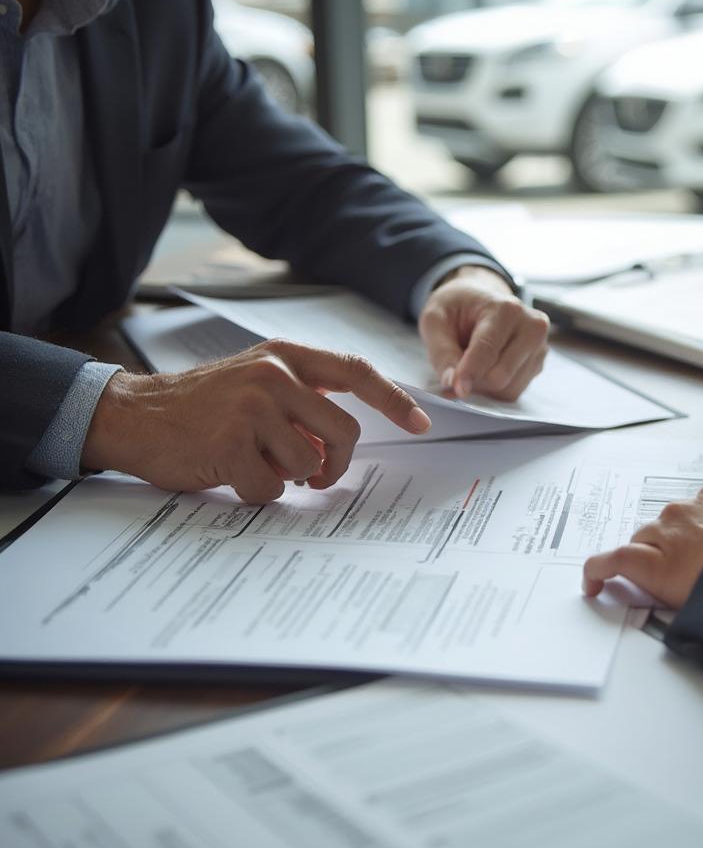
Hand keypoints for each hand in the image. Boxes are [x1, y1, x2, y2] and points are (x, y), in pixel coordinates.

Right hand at [81, 340, 430, 502]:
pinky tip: (230, 472)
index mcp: (284, 356)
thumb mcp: (256, 383)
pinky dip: (257, 492)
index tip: (421, 424)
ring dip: (287, 477)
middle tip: (318, 475)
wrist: (136, 416)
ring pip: (309, 464)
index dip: (393, 399)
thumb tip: (342, 442)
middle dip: (336, 464)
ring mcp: (251, 408)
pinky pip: (272, 488)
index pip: (355, 371)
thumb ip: (304, 400)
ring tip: (253, 462)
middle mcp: (272, 375)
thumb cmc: (203, 406)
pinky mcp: (230, 444)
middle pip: (344, 432)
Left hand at [418, 265, 548, 399]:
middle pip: (500, 376)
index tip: (457, 390)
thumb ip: (441, 351)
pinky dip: (494, 389)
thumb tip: (452, 382)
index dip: (470, 373)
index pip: (488, 349)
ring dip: (483, 387)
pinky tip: (485, 369)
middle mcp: (532, 327)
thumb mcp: (435, 320)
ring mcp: (539, 347)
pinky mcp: (538, 364)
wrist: (478, 300)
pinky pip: (513, 392)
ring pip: (508, 389)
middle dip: (473, 381)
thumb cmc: (456, 307)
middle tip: (454, 371)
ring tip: (470, 365)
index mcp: (507, 309)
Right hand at [582, 487, 702, 608]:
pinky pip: (697, 506)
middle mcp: (665, 528)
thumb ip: (662, 595)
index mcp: (655, 562)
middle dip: (651, 557)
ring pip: (670, 522)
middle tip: (676, 576)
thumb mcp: (692, 607)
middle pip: (642, 540)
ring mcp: (690, 507)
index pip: (608, 561)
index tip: (593, 584)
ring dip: (680, 537)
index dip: (595, 573)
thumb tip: (656, 595)